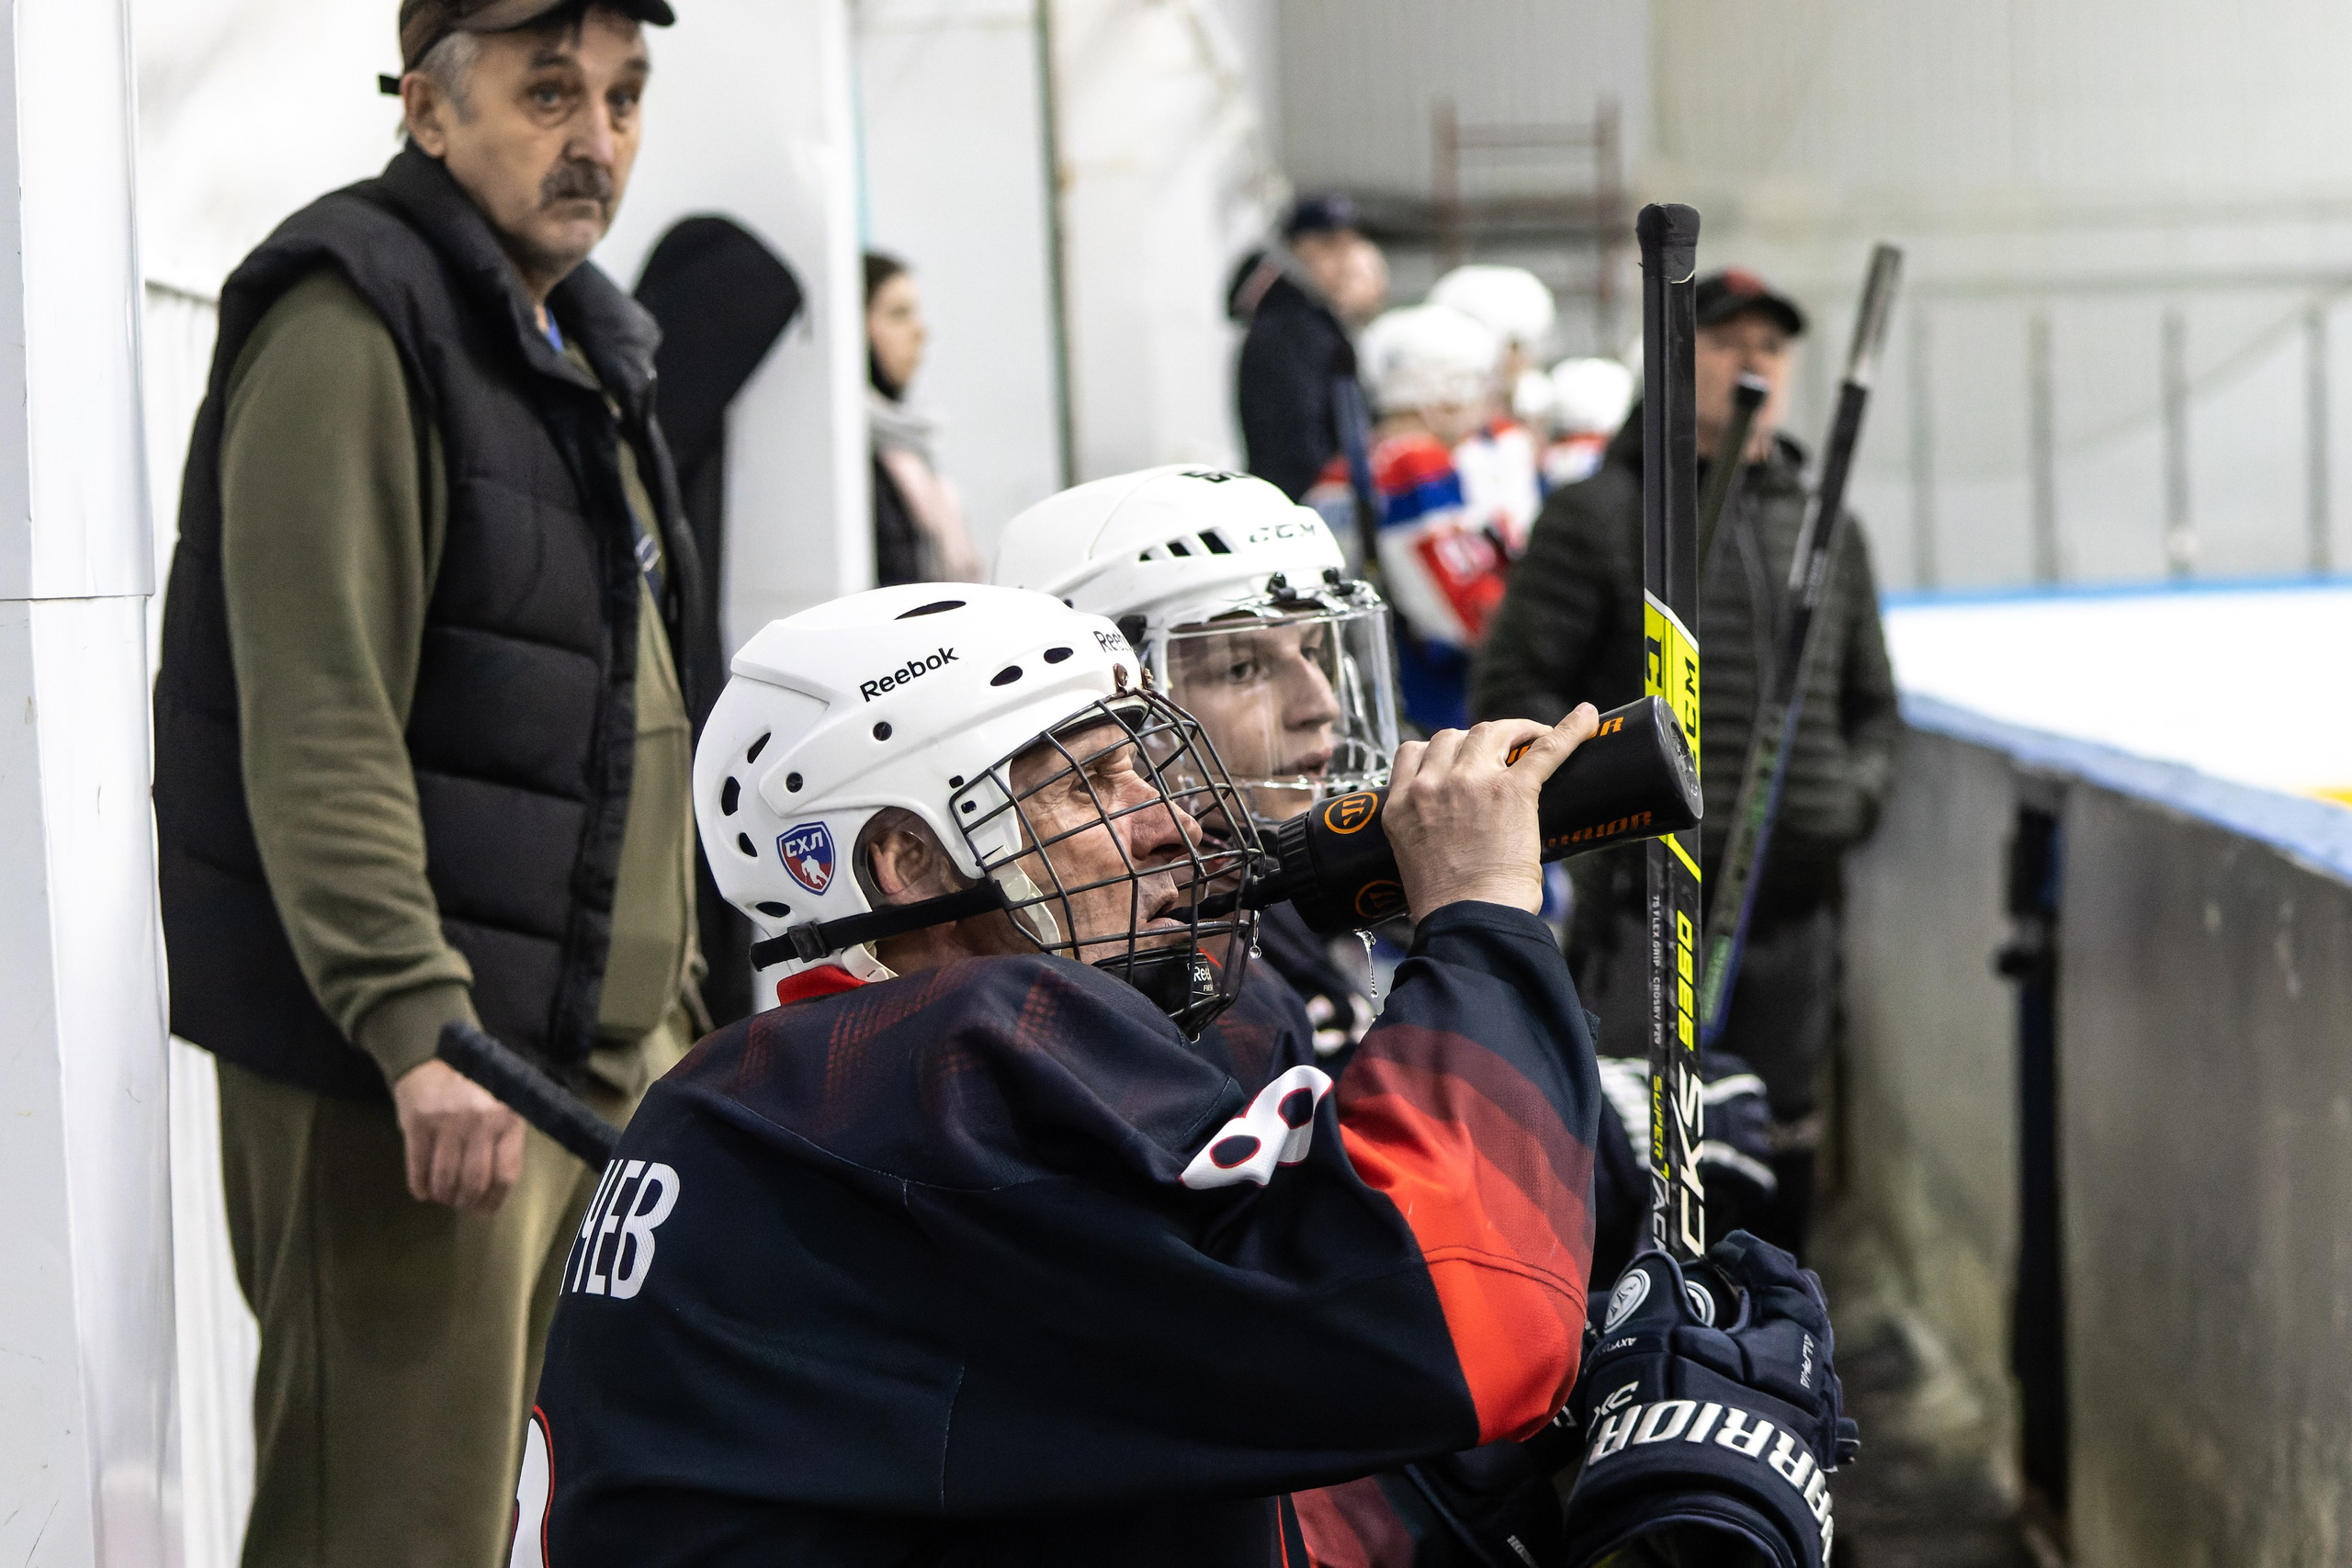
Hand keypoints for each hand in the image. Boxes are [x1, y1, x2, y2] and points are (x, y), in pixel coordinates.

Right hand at [392, 1058, 525, 1212]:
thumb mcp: (501, 1106)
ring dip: (442, 1195)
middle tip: (458, 1204)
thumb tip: (495, 1191)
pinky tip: (421, 1191)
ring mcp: (448, 1122)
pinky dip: (419, 1185)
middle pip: (474, 1181)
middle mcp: (481, 1122)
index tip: (483, 1210)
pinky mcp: (418, 1122)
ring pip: (445, 1178)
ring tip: (441, 1197)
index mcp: (507, 1119)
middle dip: (465, 1201)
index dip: (494, 1200)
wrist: (432, 1054)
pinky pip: (418, 1166)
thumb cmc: (473, 1085)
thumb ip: (502, 1140)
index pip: (506, 1174)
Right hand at [1383, 704, 1599, 917]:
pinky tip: (1586, 719)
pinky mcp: (1513, 790)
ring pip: (1489, 730)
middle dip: (1476, 739)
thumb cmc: (1446, 906)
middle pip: (1452, 735)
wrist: (1468, 920)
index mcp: (1401, 804)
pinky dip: (1568, 730)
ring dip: (1512, 730)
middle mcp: (1431, 785)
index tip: (1456, 757)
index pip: (1413, 752)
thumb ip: (1425, 830)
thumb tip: (1456, 830)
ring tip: (1533, 737)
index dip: (1438, 750)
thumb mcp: (1412, 857)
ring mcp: (1471, 783)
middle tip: (1502, 750)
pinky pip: (1545, 749)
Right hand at [1561, 1236, 1855, 1567]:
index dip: (1752, 1255)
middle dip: (1779, 1296)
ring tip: (1748, 1337)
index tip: (1725, 1249)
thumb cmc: (1673, 1409)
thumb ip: (1657, 1288)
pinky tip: (1763, 1399)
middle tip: (1750, 1280)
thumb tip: (1657, 1267)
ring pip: (1808, 1373)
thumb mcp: (1653, 1331)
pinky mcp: (1796, 1464)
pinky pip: (1802, 1418)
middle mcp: (1814, 1383)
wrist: (1688, 1508)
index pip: (1783, 1277)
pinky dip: (1781, 1396)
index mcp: (1790, 1340)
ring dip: (1780, 1347)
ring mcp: (1811, 1429)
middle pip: (1808, 1323)